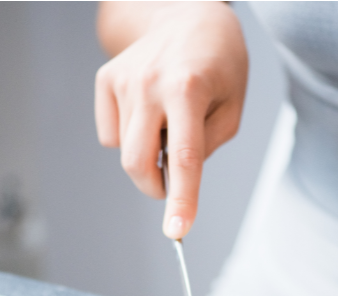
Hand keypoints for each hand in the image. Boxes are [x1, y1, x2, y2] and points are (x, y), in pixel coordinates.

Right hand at [95, 1, 247, 238]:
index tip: (177, 231)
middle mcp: (150, 83)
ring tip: (169, 121)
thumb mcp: (232, 107)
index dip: (181, 199)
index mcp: (188, 89)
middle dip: (155, 187)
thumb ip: (206, 147)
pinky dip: (129, 136)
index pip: (184, 158)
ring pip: (124, 151)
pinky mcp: (106, 79)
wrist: (188, 15)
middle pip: (138, 163)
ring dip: (148, 153)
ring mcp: (123, 80)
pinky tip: (148, 111)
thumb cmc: (218, 64)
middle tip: (171, 184)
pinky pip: (110, 134)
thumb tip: (173, 175)